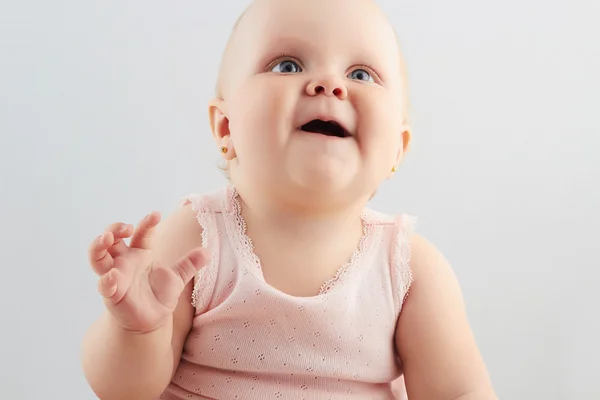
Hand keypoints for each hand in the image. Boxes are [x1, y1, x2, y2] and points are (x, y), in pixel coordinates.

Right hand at [88, 212, 208, 332]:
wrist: (152, 321)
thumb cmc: (159, 296)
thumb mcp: (177, 277)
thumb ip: (190, 264)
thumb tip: (207, 252)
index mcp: (139, 253)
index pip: (140, 233)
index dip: (147, 223)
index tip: (156, 215)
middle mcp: (124, 262)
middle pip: (111, 239)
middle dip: (114, 229)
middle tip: (125, 228)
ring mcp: (116, 276)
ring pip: (97, 257)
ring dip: (98, 246)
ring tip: (106, 238)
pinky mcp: (112, 294)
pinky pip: (104, 285)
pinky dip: (106, 280)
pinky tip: (112, 276)